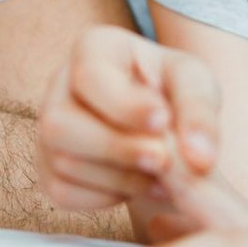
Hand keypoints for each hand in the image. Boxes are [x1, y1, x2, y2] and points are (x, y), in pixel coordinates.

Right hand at [35, 25, 222, 212]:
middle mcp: (59, 86)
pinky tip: (140, 185)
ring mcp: (47, 128)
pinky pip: (62, 192)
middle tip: (163, 160)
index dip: (124, 105)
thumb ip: (199, 113)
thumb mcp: (195, 84)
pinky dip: (105, 197)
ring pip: (62, 162)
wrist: (159, 119)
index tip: (163, 121)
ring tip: (161, 175)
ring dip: (119, 178)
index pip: (89, 75)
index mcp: (93, 48)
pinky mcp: (48, 167)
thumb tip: (200, 158)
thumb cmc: (172, 89)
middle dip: (116, 148)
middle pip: (60, 124)